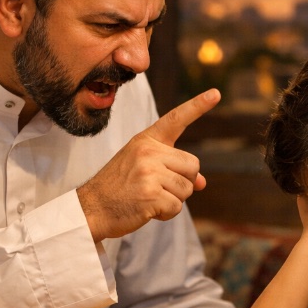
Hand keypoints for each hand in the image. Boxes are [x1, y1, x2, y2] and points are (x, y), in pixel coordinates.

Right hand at [78, 89, 219, 241]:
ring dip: (174, 199)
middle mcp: (148, 151)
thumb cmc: (119, 188)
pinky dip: (166, 214)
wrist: (91, 209)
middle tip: (158, 188)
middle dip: (184, 181)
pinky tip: (147, 210)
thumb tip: (202, 183)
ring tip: (148, 198)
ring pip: (188, 188)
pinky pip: (177, 206)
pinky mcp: (150, 194)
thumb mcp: (143, 169)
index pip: (175, 119)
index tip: (216, 93)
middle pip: (193, 165)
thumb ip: (173, 169)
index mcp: (146, 140)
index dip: (197, 106)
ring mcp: (148, 172)